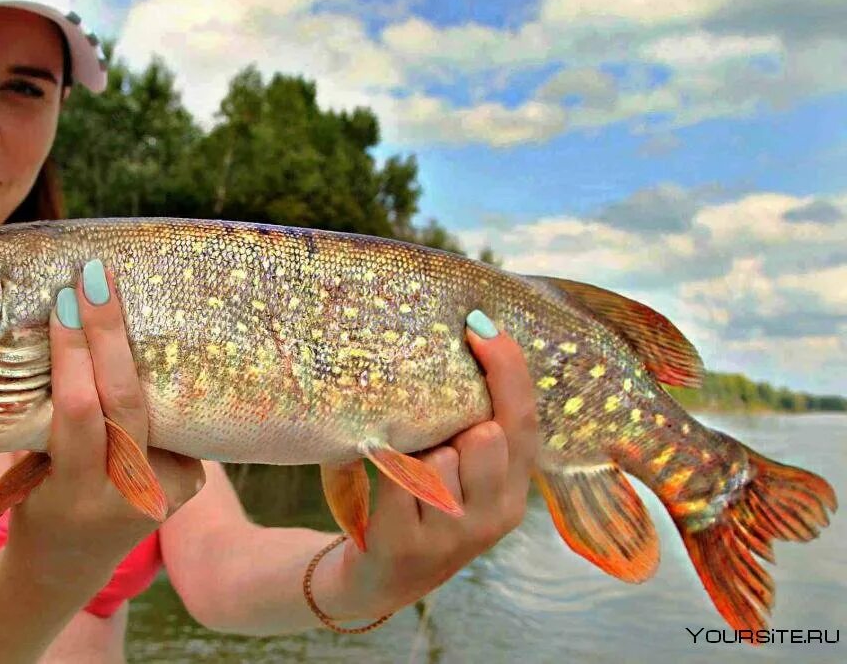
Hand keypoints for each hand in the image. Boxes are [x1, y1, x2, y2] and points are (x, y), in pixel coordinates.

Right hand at [5, 259, 205, 580]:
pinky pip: (171, 419)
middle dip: (110, 332)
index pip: (80, 412)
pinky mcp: (190, 482)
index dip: (73, 355)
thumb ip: (43, 416)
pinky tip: (150, 335)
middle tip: (97, 277)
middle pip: (128, 400)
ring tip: (124, 293)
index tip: (65, 301)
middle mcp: (127, 496)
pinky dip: (157, 380)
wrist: (67, 565)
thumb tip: (52, 327)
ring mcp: (166, 492)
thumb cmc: (33, 503)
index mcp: (75, 495)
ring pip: (157, 404)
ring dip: (138, 347)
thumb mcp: (28, 469)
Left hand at [329, 313, 537, 616]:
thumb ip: (470, 425)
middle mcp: (496, 515)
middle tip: (428, 436)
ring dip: (415, 453)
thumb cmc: (419, 504)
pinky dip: (384, 472)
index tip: (481, 323)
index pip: (525, 421)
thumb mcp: (458, 469)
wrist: (376, 578)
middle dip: (454, 423)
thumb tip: (466, 336)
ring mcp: (456, 536)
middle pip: (487, 436)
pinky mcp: (410, 547)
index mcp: (514, 489)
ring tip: (404, 474)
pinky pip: (398, 481)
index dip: (508, 369)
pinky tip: (382, 490)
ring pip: (440, 459)